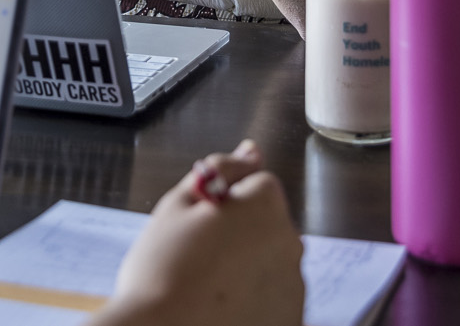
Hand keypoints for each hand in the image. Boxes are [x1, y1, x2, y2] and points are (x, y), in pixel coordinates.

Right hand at [99, 140, 303, 325]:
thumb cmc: (163, 272)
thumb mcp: (179, 204)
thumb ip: (221, 169)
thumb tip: (251, 149)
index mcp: (266, 206)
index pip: (254, 183)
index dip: (223, 201)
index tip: (199, 223)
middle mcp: (291, 244)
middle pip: (266, 223)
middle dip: (240, 232)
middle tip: (197, 255)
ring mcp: (295, 288)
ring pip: (270, 261)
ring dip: (248, 266)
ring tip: (207, 286)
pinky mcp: (293, 320)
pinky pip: (274, 297)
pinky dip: (256, 300)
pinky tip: (222, 308)